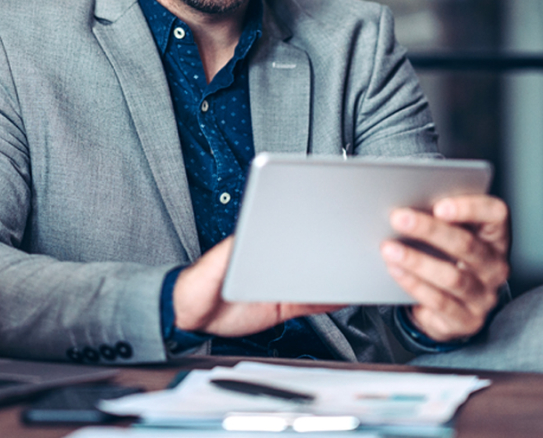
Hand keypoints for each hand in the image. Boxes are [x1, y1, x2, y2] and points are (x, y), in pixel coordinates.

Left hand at [173, 236, 339, 335]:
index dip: (306, 226)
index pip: (286, 231)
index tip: (324, 222)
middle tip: (344, 246)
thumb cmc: (196, 286)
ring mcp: (280, 282)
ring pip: (312, 277)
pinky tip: (342, 295)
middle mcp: (272, 261)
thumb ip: (227, 252)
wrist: (192, 319)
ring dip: (330, 274)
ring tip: (350, 270)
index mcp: (255, 244)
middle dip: (325, 249)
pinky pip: (310, 302)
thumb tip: (244, 234)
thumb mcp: (210, 267)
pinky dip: (327, 299)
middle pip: (305, 253)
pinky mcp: (282, 304)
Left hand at [381, 195, 509, 342]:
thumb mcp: (451, 234)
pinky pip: (439, 301)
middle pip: (467, 244)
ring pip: (452, 277)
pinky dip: (414, 284)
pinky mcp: (468, 320)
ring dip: (416, 260)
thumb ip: (439, 217)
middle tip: (399, 219)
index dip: (470, 208)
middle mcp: (495, 266)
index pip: (495, 214)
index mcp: (495, 236)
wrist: (449, 306)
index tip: (438, 206)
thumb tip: (406, 201)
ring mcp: (484, 295)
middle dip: (429, 230)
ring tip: (389, 249)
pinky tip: (396, 270)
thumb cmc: (448, 258)